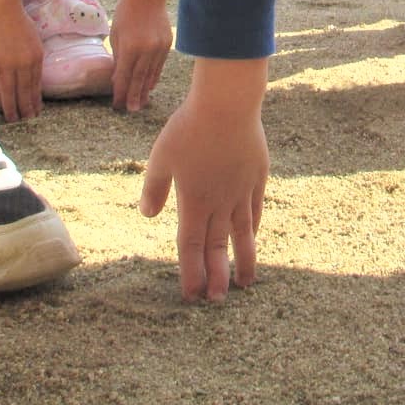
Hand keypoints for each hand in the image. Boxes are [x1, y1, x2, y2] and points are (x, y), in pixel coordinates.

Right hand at [0, 0, 45, 121]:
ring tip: (10, 119)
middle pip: (24, 90)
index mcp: (36, 56)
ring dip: (9, 106)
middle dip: (24, 107)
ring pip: (9, 91)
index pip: (36, 82)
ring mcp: (8, 64)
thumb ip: (28, 53)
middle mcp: (25, 63)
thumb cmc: (14, 16)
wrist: (0, 5)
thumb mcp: (31, 36)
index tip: (35, 109)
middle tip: (24, 120)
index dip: (35, 98)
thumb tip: (23, 66)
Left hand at [110, 0, 172, 112]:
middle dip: (135, 96)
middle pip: (140, 79)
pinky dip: (154, 77)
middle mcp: (146, 50)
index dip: (121, 92)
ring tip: (141, 102)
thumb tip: (118, 80)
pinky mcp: (167, 45)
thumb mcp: (116, 36)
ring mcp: (159, 48)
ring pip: (152, 74)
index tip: (118, 104)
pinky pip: (159, 66)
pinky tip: (150, 85)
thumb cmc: (126, 14)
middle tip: (132, 110)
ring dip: (145, 89)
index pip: (125, 76)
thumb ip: (118, 59)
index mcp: (130, 48)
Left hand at [139, 66, 266, 300]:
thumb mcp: (161, 157)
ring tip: (246, 283)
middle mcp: (219, 202)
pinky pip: (255, 209)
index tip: (191, 295)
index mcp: (193, 201)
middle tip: (217, 300)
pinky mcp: (257, 177)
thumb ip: (154, 188)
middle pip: (217, 247)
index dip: (190, 272)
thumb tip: (147, 215)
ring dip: (243, 261)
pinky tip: (254, 238)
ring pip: (242, 235)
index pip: (190, 246)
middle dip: (216, 276)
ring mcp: (241, 191)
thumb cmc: (189, 126)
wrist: (227, 104)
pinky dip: (253, 227)